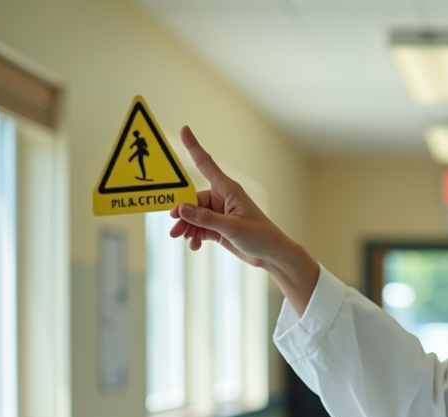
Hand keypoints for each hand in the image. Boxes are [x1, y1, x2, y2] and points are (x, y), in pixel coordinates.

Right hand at [168, 126, 317, 313]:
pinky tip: (194, 245)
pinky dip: (195, 235)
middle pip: (193, 199)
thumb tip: (181, 208)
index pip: (206, 164)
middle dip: (182, 213)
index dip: (193, 147)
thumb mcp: (232, 227)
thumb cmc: (260, 236)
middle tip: (174, 228)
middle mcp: (222, 198)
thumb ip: (206, 218)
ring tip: (183, 238)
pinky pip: (200, 227)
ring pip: (194, 215)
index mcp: (228, 189)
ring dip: (187, 226)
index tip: (184, 129)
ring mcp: (220, 213)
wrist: (273, 255)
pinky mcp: (219, 227)